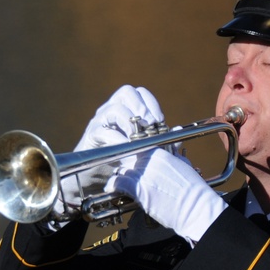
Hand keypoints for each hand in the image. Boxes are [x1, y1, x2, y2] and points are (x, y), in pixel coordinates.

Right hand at [55, 86, 165, 216]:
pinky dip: (117, 139)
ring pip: (114, 109)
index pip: (140, 93)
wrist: (96, 176)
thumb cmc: (120, 160)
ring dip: (129, 121)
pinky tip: (126, 148)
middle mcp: (111, 110)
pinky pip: (103, 131)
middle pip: (126, 93)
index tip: (160, 120)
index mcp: (126, 108)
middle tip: (150, 124)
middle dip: (141, 107)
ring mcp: (100, 121)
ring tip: (138, 136)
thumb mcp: (143, 149)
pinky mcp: (91, 136)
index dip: (152, 103)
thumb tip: (178, 134)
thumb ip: (159, 141)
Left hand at [104, 148, 226, 243]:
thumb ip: (174, 154)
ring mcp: (141, 173)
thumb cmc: (192, 190)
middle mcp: (148, 160)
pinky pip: (117, 183)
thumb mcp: (184, 165)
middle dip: (126, 169)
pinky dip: (113, 185)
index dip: (134, 159)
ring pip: (122, 170)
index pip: (137, 149)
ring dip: (120, 177)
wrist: (195, 208)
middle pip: (128, 160)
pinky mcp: (137, 188)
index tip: (132, 165)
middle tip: (126, 177)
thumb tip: (174, 146)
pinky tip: (112, 189)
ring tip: (119, 185)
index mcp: (159, 151)